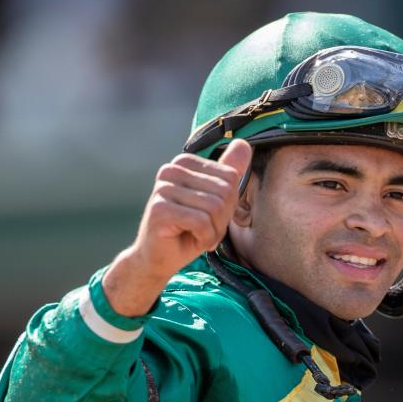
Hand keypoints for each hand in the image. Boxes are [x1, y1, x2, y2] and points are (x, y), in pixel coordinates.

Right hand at [103, 140, 252, 315]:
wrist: (159, 258)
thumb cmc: (189, 230)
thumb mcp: (215, 202)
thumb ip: (228, 173)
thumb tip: (243, 143)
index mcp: (185, 163)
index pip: (230, 179)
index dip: (228, 206)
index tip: (210, 217)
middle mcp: (171, 170)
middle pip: (224, 193)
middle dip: (221, 220)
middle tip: (204, 230)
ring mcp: (163, 188)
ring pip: (214, 208)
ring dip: (213, 231)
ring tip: (197, 235)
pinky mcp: (160, 208)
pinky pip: (201, 222)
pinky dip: (204, 237)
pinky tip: (191, 240)